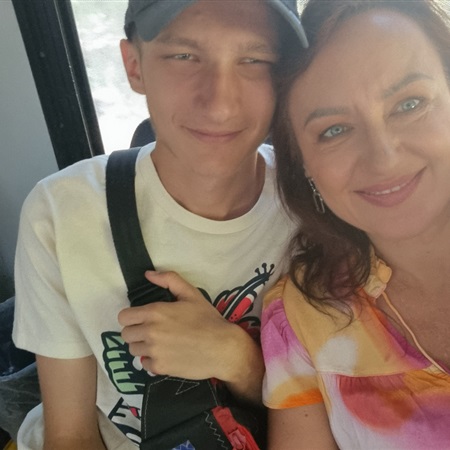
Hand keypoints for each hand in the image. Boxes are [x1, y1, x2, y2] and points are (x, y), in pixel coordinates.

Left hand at [118, 271, 238, 380]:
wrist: (222, 348)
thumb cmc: (208, 319)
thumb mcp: (191, 294)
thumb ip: (169, 280)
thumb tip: (148, 274)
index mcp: (155, 312)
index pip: (124, 316)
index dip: (131, 316)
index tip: (142, 318)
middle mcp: (150, 332)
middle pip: (126, 334)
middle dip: (136, 331)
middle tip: (151, 330)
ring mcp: (154, 352)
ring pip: (133, 349)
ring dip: (142, 345)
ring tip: (159, 342)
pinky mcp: (159, 368)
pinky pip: (144, 364)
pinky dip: (152, 360)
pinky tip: (166, 354)